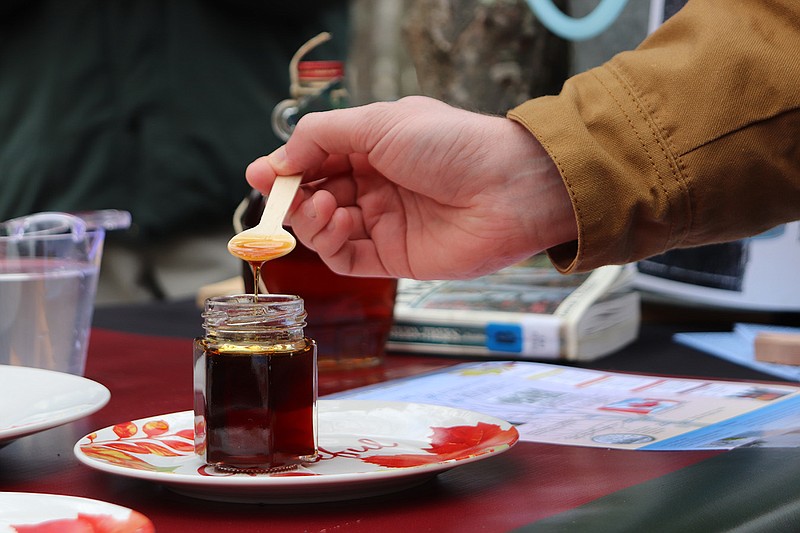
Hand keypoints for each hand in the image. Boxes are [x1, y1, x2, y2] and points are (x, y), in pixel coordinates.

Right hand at [246, 96, 576, 278]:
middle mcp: (375, 185)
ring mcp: (383, 222)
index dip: (286, 167)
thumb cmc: (452, 145)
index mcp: (374, 147)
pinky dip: (328, 243)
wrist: (508, 189)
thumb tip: (277, 158)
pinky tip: (333, 223)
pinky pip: (345, 256)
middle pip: (315, 195)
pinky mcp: (392, 257)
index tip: (260, 173)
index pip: (316, 159)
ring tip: (320, 204)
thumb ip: (323, 137)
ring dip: (309, 217)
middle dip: (292, 195)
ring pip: (324, 228)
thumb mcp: (380, 123)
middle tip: (278, 194)